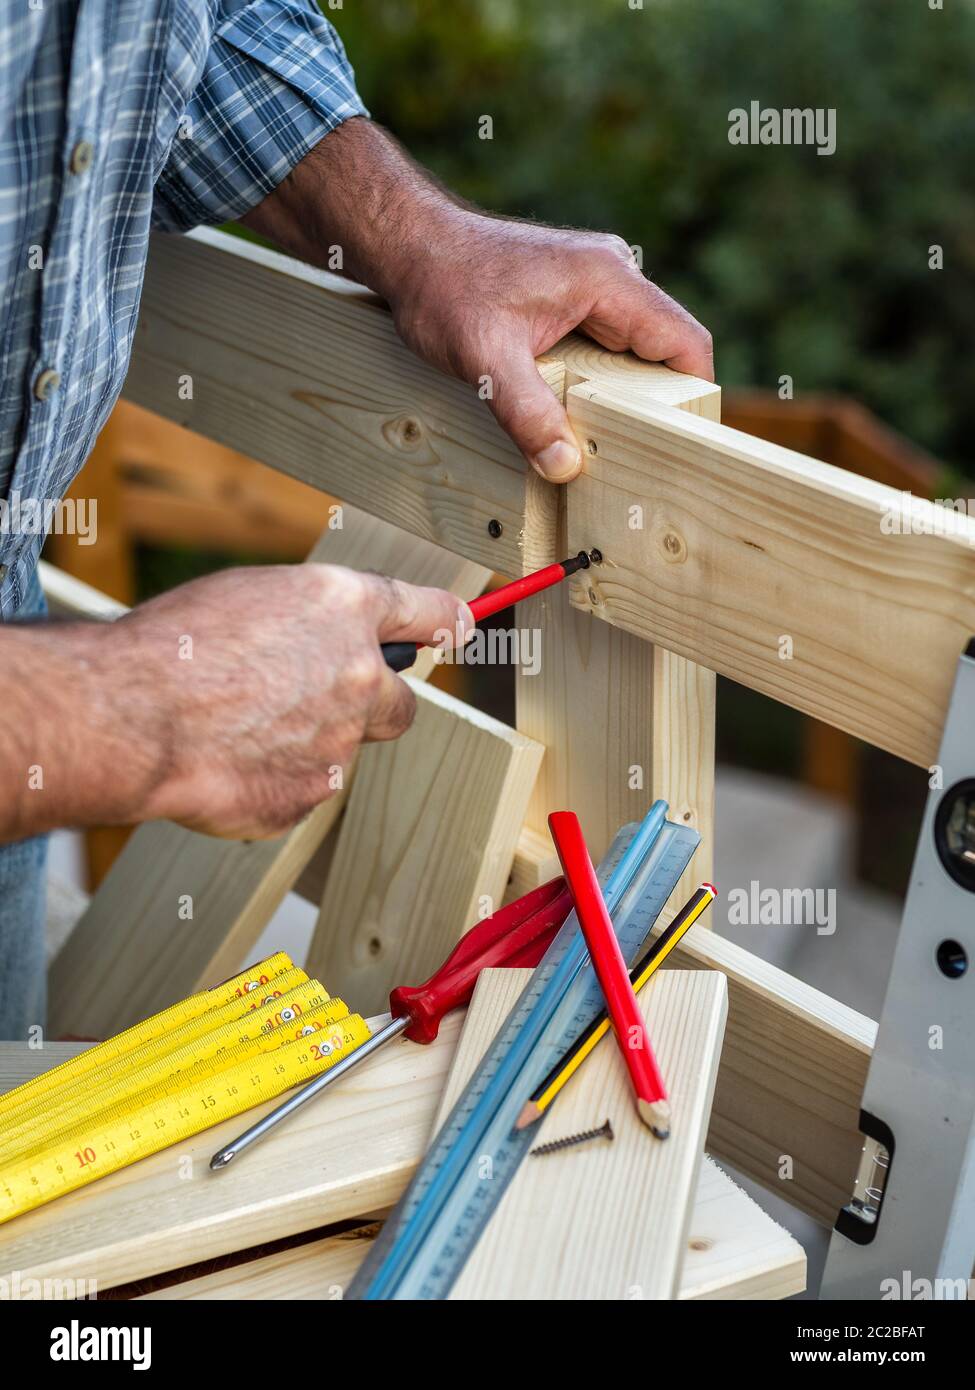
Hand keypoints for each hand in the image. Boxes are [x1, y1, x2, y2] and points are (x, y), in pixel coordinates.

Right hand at [0, 565, 471, 841]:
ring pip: (338, 751)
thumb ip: (305, 621)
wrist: (132, 716)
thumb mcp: (248, 597)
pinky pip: (298, 790)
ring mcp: (340, 742)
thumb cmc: (173, 648)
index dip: (446, 621)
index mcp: (344, 608)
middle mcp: (359, 674)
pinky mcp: (310, 795)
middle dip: (370, 708)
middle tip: (315, 704)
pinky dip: (269, 782)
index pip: (428, 610)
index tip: (459, 627)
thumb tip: (317, 642)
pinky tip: (224, 763)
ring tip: (233, 730)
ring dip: (302, 745)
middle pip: (400, 704)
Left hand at [385, 214, 712, 482]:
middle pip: (663, 349)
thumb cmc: (443, 285)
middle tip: (640, 456)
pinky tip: (576, 414)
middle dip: (656, 402)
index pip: (683, 340)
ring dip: (624, 394)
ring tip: (607, 441)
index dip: (693, 395)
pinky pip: (606, 345)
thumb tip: (563, 465)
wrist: (408, 244)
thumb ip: (526, 413)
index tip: (683, 442)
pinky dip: (600, 381)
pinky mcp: (573, 297)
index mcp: (608, 278)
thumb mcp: (484, 358)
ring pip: (634, 350)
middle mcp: (612, 274)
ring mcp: (594, 283)